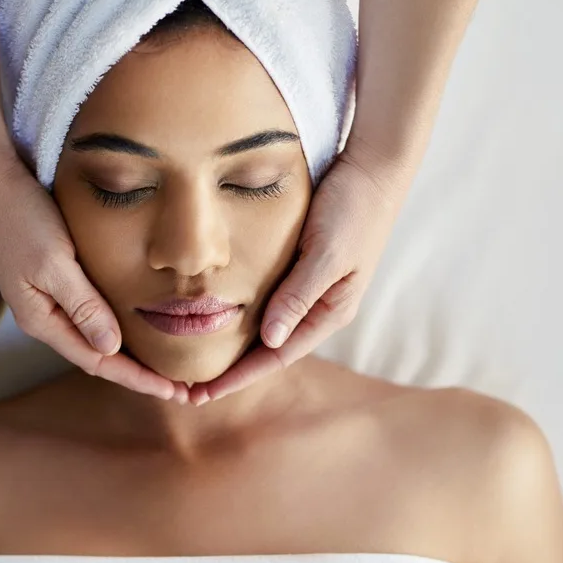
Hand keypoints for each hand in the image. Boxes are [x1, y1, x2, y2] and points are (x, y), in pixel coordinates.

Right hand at [0, 152, 188, 402]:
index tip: (174, 393)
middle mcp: (46, 317)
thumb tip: (112, 348)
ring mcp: (49, 300)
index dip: (138, 380)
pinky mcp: (54, 280)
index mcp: (43, 320)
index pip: (99, 362)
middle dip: (138, 375)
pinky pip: (92, 314)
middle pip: (99, 357)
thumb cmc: (19, 219)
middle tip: (181, 388)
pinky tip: (138, 326)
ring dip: (130, 354)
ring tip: (165, 366)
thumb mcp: (54, 263)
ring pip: (96, 338)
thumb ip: (83, 306)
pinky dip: (118, 326)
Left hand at [188, 145, 411, 404]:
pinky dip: (241, 315)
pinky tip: (217, 318)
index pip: (277, 357)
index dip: (239, 378)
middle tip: (189, 388)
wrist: (373, 168)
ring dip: (235, 347)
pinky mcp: (299, 266)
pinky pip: (266, 301)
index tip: (203, 395)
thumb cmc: (354, 210)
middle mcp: (319, 307)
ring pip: (266, 328)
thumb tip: (270, 340)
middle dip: (232, 371)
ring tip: (197, 363)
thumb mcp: (326, 254)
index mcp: (330, 312)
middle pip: (270, 350)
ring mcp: (309, 288)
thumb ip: (298, 296)